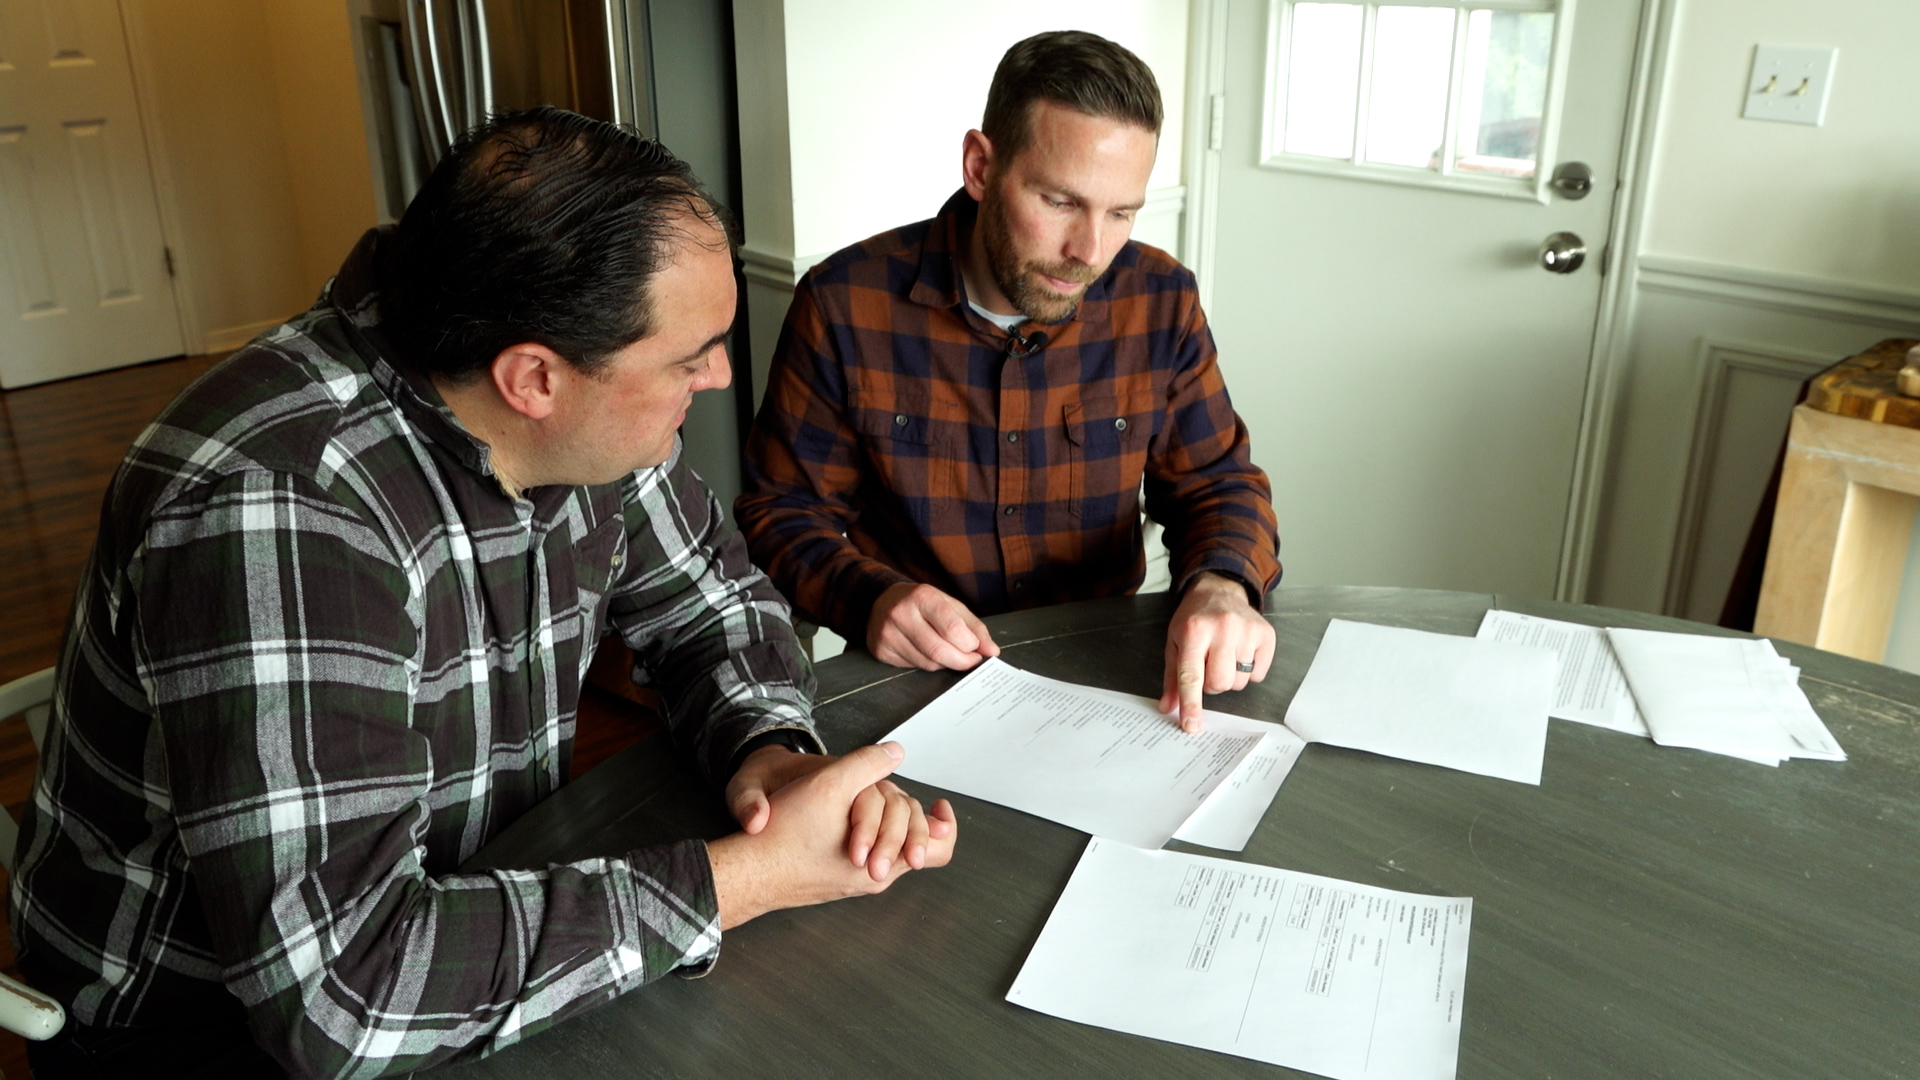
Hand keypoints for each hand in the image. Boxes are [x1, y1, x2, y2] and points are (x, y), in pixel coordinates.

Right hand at [726, 744, 935, 879]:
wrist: (745, 872)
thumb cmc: (785, 834)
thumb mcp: (830, 783)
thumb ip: (867, 764)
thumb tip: (896, 752)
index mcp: (884, 862)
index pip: (939, 849)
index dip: (944, 823)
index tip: (939, 803)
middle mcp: (874, 880)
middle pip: (914, 847)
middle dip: (909, 816)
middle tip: (897, 794)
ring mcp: (852, 884)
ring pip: (887, 851)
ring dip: (884, 825)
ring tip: (867, 801)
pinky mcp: (832, 881)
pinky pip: (864, 857)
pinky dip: (864, 835)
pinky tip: (843, 817)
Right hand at [867, 582, 999, 670]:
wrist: (882, 600)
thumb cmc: (922, 603)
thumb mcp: (950, 605)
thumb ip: (973, 627)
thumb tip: (992, 651)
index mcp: (922, 597)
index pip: (952, 629)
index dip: (970, 645)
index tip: (977, 649)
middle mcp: (901, 614)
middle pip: (939, 651)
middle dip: (962, 661)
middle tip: (971, 660)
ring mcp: (888, 634)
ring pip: (928, 663)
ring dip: (946, 663)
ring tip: (949, 653)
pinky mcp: (881, 650)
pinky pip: (914, 667)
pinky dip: (928, 664)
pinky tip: (927, 652)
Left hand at [1158, 572, 1275, 733]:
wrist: (1219, 591)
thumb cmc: (1194, 620)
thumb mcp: (1175, 643)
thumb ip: (1172, 678)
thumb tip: (1169, 708)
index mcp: (1194, 631)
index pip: (1191, 675)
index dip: (1191, 703)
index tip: (1192, 725)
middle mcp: (1222, 628)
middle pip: (1219, 683)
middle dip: (1212, 685)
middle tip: (1208, 667)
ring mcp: (1247, 630)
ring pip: (1239, 682)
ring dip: (1230, 677)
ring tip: (1224, 656)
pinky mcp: (1266, 634)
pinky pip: (1258, 675)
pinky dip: (1248, 672)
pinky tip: (1241, 653)